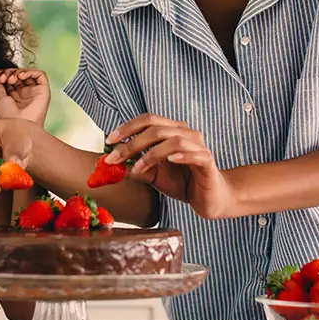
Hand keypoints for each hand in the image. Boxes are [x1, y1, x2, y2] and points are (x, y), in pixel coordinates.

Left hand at [0, 68, 49, 125]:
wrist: (17, 127)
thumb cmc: (8, 118)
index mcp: (14, 96)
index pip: (10, 78)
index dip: (3, 73)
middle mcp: (25, 93)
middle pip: (18, 75)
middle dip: (9, 72)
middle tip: (3, 77)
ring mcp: (34, 92)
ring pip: (28, 73)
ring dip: (17, 72)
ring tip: (10, 78)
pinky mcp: (43, 91)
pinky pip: (40, 75)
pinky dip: (29, 72)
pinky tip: (20, 76)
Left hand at [104, 114, 235, 218]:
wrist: (210, 199)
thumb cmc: (183, 183)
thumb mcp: (154, 176)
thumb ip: (136, 169)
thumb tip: (113, 166)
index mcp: (172, 131)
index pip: (148, 120)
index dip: (127, 127)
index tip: (108, 141)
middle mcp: (186, 133)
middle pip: (156, 128)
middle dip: (131, 143)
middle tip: (113, 158)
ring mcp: (198, 146)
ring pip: (173, 140)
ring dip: (150, 154)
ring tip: (136, 169)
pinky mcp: (207, 161)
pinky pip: (194, 154)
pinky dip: (180, 155)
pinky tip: (168, 161)